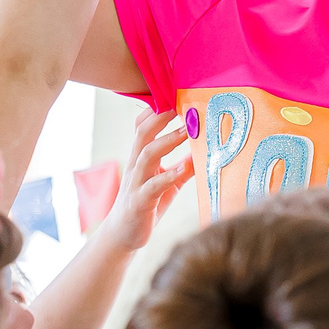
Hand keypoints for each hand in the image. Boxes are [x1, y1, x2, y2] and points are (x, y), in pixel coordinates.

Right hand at [94, 105, 195, 253]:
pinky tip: (184, 168)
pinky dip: (168, 176)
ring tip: (187, 130)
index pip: (143, 126)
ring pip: (147, 154)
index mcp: (142, 158)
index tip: (175, 94)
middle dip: (162, 116)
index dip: (156, 109)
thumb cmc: (147, 204)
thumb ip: (182, 167)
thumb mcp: (167, 182)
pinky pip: (153, 186)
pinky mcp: (140, 202)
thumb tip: (204, 152)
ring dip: (168, 140)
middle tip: (181, 103)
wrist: (124, 235)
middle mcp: (136, 166)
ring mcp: (137, 183)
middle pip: (144, 133)